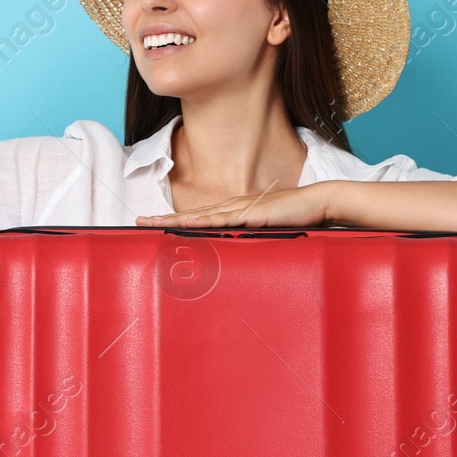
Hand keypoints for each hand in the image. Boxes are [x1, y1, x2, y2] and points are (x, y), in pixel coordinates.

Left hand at [137, 183, 331, 228]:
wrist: (318, 203)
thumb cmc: (294, 218)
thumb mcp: (265, 232)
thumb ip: (250, 240)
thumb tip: (236, 253)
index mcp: (233, 212)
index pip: (197, 217)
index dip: (173, 220)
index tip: (151, 224)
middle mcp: (232, 207)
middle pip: (191, 214)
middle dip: (164, 218)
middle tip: (138, 221)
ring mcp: (241, 209)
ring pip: (201, 216)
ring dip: (176, 219)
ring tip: (153, 222)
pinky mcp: (253, 214)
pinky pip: (225, 219)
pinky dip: (205, 221)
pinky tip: (188, 223)